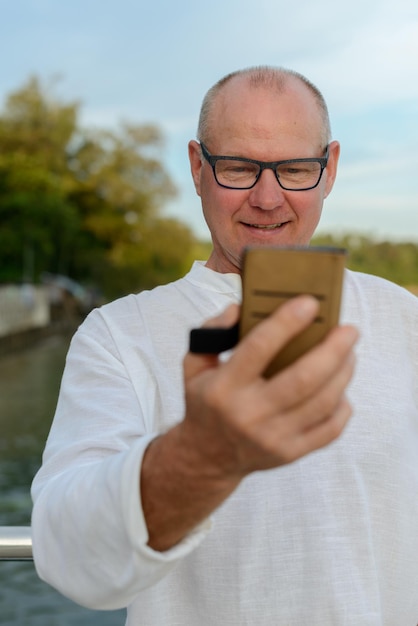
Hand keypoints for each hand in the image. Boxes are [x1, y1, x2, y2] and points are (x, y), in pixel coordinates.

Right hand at [141, 296, 357, 549]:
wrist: (207, 457)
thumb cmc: (206, 401)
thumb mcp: (195, 364)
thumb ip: (211, 332)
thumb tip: (240, 309)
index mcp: (223, 387)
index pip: (259, 348)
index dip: (287, 322)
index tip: (311, 303)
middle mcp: (249, 414)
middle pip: (303, 379)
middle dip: (333, 350)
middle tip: (349, 330)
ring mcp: (272, 438)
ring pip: (322, 402)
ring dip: (343, 373)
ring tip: (350, 353)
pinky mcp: (290, 454)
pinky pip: (330, 429)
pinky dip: (342, 405)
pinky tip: (341, 387)